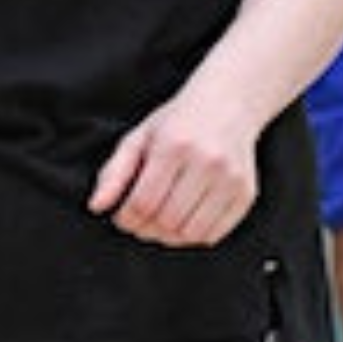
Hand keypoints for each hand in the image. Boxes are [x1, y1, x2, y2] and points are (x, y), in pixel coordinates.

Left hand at [89, 97, 259, 248]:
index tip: (122, 217)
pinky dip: (193, 236)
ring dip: (169, 237)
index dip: (126, 219)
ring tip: (161, 221)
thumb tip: (97, 206)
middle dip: (145, 229)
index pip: (143, 203)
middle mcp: (206, 162)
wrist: (229, 104)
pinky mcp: (245, 194)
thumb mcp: (139, 138)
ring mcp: (230, 179)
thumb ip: (114, 173)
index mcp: (174, 145)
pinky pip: (214, 235)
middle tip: (140, 221)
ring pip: (190, 233)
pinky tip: (184, 220)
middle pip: (166, 221)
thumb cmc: (179, 122)